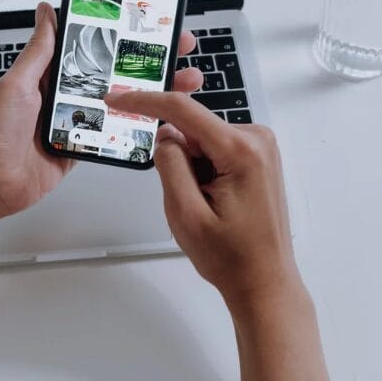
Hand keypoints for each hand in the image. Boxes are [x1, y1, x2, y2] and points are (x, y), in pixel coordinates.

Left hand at [0, 2, 203, 223]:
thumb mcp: (16, 84)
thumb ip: (39, 52)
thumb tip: (46, 11)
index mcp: (51, 73)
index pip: (93, 45)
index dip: (121, 34)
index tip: (148, 21)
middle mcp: (67, 94)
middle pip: (116, 72)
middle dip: (149, 60)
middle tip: (180, 48)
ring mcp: (77, 121)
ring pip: (122, 102)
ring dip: (152, 92)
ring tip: (183, 82)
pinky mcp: (82, 146)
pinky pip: (114, 134)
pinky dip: (137, 127)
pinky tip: (162, 118)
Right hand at [102, 89, 299, 310]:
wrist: (265, 281)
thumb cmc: (231, 257)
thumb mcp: (185, 214)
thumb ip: (170, 166)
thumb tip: (165, 135)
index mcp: (241, 150)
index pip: (183, 110)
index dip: (146, 101)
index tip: (116, 98)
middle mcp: (258, 139)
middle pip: (194, 128)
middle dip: (179, 157)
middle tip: (189, 200)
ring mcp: (261, 147)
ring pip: (203, 140)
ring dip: (194, 167)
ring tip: (208, 206)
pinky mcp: (259, 156)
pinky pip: (217, 148)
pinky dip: (206, 169)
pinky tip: (216, 200)